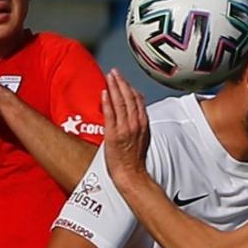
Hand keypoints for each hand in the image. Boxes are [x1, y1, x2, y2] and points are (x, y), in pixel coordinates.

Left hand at [102, 68, 149, 182]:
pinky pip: (110, 115)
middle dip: (122, 82)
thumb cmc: (134, 161)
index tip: (124, 80)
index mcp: (142, 124)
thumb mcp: (142, 138)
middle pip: (129, 97)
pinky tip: (105, 92)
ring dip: (115, 87)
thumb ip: (138, 124)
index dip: (130, 87)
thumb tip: (133, 114)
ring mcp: (125, 128)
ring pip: (120, 103)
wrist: (131, 175)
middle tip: (115, 72)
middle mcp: (135, 124)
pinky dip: (108, 102)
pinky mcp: (113, 135)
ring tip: (110, 77)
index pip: (137, 100)